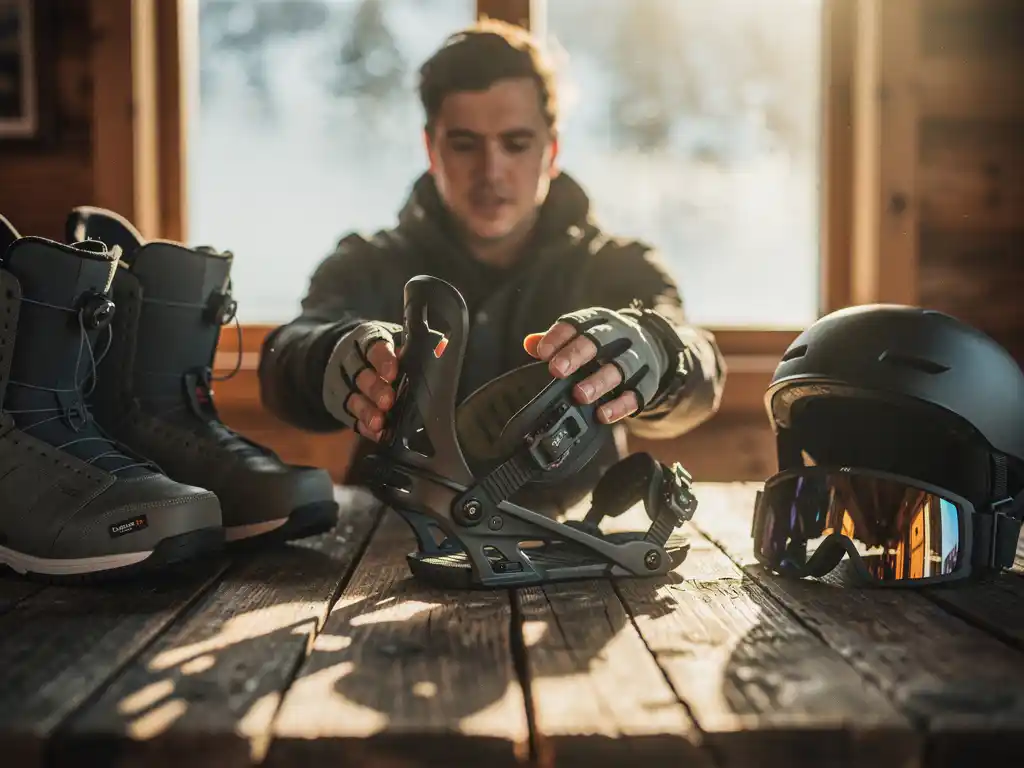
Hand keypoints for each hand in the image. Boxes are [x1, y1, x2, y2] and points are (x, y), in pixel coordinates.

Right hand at [323, 321, 402, 440]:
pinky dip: (365, 426)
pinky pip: (353, 418)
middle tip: (388, 401)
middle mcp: (353, 363)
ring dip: (367, 411)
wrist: (348, 358)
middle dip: (375, 389)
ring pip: (354, 398)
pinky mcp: (344, 406)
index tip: (393, 373)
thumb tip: (441, 348)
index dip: (383, 361)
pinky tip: (377, 433)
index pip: (375, 349)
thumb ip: (414, 346)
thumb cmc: (385, 351)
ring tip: (379, 422)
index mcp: (369, 342)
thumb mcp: (395, 340)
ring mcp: (346, 386)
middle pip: (362, 376)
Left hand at [523, 307, 668, 424]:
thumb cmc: (607, 344)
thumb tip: (529, 344)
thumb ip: (559, 341)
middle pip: (600, 340)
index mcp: (601, 320)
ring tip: (580, 395)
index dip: (559, 336)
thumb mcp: (585, 335)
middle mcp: (622, 335)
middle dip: (577, 354)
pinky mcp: (649, 381)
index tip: (542, 352)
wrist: (653, 347)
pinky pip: (637, 394)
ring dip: (599, 381)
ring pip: (621, 367)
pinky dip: (620, 406)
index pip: (578, 323)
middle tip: (557, 370)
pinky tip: (602, 415)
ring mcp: (638, 357)